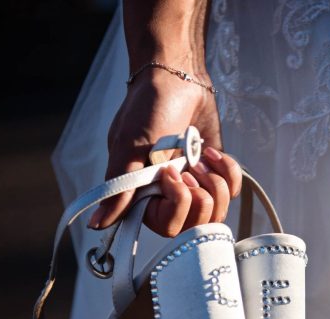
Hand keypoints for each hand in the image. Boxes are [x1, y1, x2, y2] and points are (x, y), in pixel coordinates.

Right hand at [87, 69, 241, 236]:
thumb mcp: (129, 148)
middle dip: (201, 194)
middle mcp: (170, 194)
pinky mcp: (215, 172)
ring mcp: (196, 184)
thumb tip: (95, 225)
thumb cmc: (148, 109)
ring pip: (219, 209)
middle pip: (197, 224)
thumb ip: (119, 189)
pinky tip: (211, 150)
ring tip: (200, 156)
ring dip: (215, 180)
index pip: (168, 227)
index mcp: (145, 194)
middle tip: (189, 167)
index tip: (173, 176)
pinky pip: (233, 189)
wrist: (178, 80)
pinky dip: (226, 167)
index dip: (178, 206)